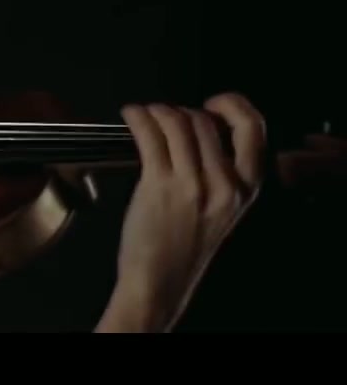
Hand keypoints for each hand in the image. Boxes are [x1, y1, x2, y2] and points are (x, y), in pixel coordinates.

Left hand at [106, 92, 265, 330]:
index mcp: (245, 188)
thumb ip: (223, 173)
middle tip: (164, 119)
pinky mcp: (158, 185)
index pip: (253, 128)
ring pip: (177, 122)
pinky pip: (149, 134)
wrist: (159, 281)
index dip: (232, 105)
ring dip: (156, 111)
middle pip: (204, 121)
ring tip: (145, 115)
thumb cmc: (184, 247)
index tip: (212, 103)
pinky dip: (138, 116)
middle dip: (180, 111)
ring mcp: (191, 183)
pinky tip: (131, 116)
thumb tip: (202, 130)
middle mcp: (223, 183)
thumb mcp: (223, 209)